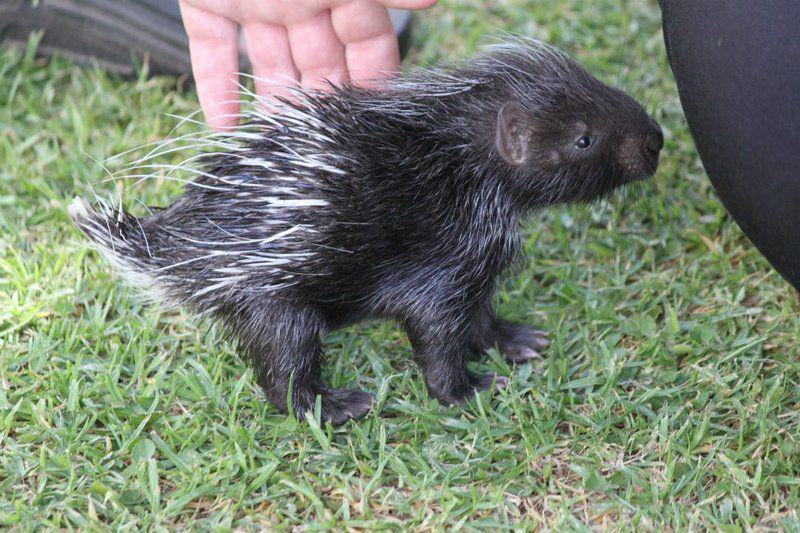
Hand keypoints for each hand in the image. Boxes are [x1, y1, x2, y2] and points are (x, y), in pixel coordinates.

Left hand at [179, 0, 437, 129]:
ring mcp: (253, 0)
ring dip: (277, 102)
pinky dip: (215, 85)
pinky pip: (212, 49)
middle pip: (320, 60)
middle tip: (329, 144)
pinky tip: (223, 124)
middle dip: (326, 99)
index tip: (378, 118)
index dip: (375, 77)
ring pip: (270, 62)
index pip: (369, 40)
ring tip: (281, 144)